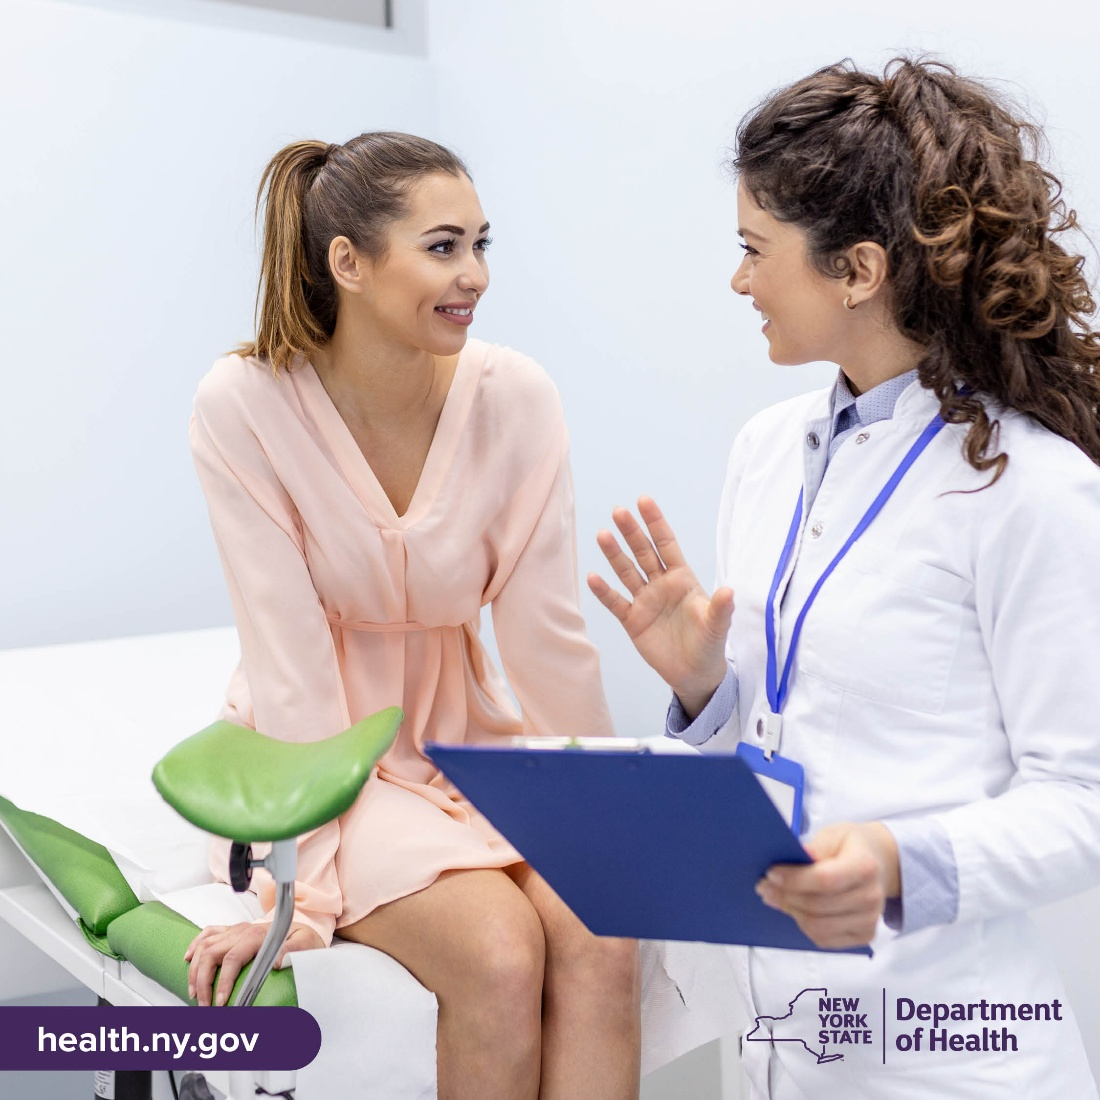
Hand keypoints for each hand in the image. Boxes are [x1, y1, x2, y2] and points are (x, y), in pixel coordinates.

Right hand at [184, 921, 323, 1005]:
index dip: (223, 982)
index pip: (232, 959)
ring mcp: (235, 930)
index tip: (220, 1002)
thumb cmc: (303, 938)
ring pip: (204, 945)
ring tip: (194, 994)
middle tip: (205, 1006)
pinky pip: (208, 932)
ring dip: (195, 970)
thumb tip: (275, 962)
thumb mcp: (304, 944)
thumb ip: (292, 951)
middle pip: (211, 953)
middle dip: (203, 982)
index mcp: (257, 936)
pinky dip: (195, 945)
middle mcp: (243, 931)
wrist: (302, 926)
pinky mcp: (232, 931)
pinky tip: (187, 959)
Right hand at [587, 496, 732, 716]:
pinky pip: (615, 603)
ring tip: (603, 535)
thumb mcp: (717, 626)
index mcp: (682, 579)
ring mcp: (645, 601)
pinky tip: (592, 577)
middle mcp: (661, 584)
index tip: (644, 501)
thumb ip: (720, 608)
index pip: (666, 544)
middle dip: (632, 532)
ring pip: (627, 572)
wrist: (695, 674)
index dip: (656, 523)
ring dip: (615, 555)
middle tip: (618, 511)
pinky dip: (604, 591)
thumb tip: (729, 591)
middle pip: (643, 552)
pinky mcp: (633, 621)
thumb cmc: (709, 645)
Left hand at [755, 822, 900, 948]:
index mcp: (865, 866)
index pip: (825, 880)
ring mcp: (870, 920)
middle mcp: (871, 897)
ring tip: (774, 897)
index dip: (794, 880)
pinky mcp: (864, 935)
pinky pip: (825, 940)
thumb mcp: (834, 834)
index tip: (771, 874)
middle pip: (818, 906)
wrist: (880, 861)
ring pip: (819, 927)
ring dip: (791, 912)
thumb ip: (815, 847)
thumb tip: (796, 856)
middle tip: (764, 886)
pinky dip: (804, 926)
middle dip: (785, 896)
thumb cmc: (852, 846)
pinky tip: (794, 910)